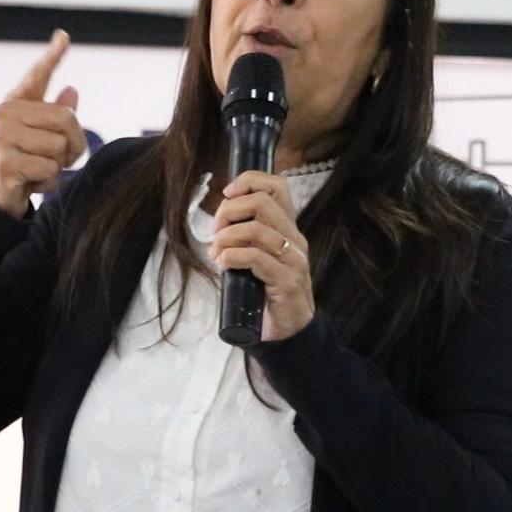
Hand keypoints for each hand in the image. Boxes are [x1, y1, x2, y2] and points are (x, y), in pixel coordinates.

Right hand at [0, 30, 85, 218]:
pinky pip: (50, 169)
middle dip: (74, 145)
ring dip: (58, 167)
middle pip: (67, 119)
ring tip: (38, 171)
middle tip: (61, 159)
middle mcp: (6, 114)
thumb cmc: (19, 162)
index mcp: (16, 104)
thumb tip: (72, 90)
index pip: (37, 76)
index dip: (52, 56)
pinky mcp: (5, 162)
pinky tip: (30, 183)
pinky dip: (48, 183)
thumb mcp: (38, 137)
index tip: (64, 36)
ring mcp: (2, 137)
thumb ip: (55, 115)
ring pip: (60, 147)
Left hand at [210, 171, 314, 340]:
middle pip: (263, 203)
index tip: (227, 194)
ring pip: (258, 230)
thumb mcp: (258, 255)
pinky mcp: (287, 282)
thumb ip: (246, 235)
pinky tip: (223, 264)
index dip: (250, 181)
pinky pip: (256, 258)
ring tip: (216, 252)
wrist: (289, 330)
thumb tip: (219, 218)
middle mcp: (295, 239)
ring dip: (227, 237)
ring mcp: (294, 260)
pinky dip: (232, 257)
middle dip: (230, 211)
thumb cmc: (267, 291)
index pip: (278, 187)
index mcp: (288, 228)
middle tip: (216, 230)